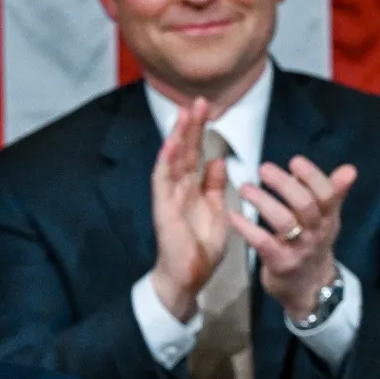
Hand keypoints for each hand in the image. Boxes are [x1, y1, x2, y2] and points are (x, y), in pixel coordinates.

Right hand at [149, 98, 233, 321]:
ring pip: (171, 159)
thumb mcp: (216, 211)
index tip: (207, 108)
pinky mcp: (162, 208)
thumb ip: (215, 186)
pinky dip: (165, 161)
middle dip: (190, 125)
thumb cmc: (200, 248)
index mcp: (192, 188)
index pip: (194, 153)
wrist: (188, 277)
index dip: (200, 131)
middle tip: (198, 100)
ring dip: (177, 136)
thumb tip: (217, 160)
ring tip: (184, 113)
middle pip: (183, 150)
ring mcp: (168, 196)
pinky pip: (162, 181)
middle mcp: (178, 188)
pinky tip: (171, 143)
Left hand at [236, 156, 357, 322]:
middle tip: (263, 168)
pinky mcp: (280, 264)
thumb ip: (333, 193)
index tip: (294, 161)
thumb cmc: (312, 245)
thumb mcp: (327, 220)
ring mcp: (299, 249)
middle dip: (284, 184)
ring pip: (283, 222)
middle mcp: (316, 232)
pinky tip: (233, 215)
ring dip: (262, 201)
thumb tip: (350, 169)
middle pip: (305, 204)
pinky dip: (247, 228)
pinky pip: (263, 243)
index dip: (312, 176)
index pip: (327, 194)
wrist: (309, 289)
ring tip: (245, 188)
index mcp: (328, 217)